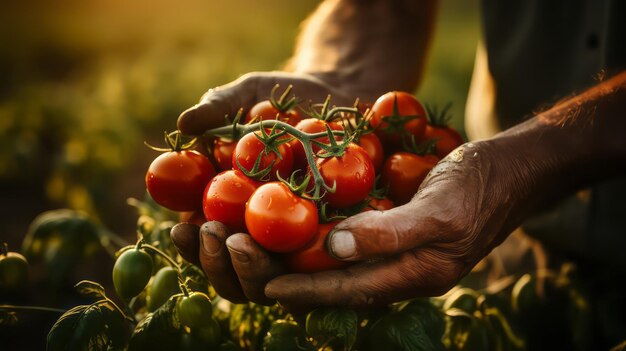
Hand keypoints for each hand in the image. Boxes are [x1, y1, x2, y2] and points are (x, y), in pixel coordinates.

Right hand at [171, 70, 376, 305]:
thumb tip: (184, 123)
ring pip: (272, 281)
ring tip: (249, 245)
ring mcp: (298, 245)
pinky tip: (303, 248)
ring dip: (254, 272)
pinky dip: (310, 263)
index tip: (184, 227)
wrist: (342, 97)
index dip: (190, 242)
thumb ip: (218, 107)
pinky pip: (323, 264)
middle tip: (222, 237)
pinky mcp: (337, 241)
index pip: (202, 240)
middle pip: (235, 272)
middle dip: (220, 264)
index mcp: (228, 210)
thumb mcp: (250, 95)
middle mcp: (260, 235)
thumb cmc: (286, 99)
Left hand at [264, 141, 526, 309]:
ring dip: (309, 264)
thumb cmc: (480, 185)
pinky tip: (306, 229)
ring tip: (270, 254)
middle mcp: (406, 270)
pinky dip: (328, 242)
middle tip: (256, 270)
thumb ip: (391, 233)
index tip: (267, 288)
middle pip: (342, 287)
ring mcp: (404, 252)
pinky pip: (358, 246)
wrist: (511, 168)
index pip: (351, 292)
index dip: (307, 292)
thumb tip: (333, 250)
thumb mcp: (439, 209)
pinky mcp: (402, 232)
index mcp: (418, 274)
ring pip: (346, 269)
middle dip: (299, 283)